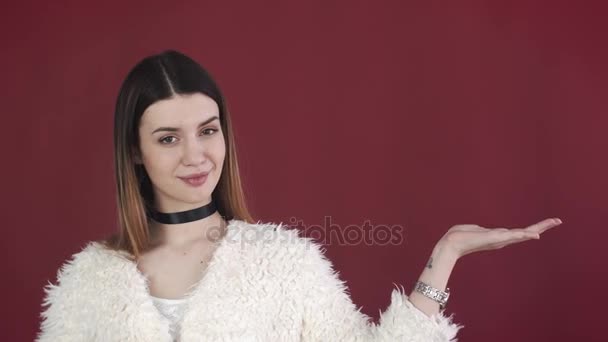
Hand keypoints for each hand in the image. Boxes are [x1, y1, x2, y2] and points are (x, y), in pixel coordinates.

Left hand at [437, 218, 562, 258]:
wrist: (451, 243)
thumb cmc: (459, 236)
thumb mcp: (472, 230)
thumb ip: (479, 230)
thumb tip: (478, 230)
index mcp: (497, 237)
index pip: (517, 232)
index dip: (530, 230)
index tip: (542, 227)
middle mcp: (502, 239)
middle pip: (526, 232)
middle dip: (542, 227)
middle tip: (558, 221)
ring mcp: (500, 239)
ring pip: (523, 233)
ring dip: (539, 227)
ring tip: (553, 222)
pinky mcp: (496, 238)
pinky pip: (513, 236)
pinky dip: (525, 235)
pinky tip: (536, 234)